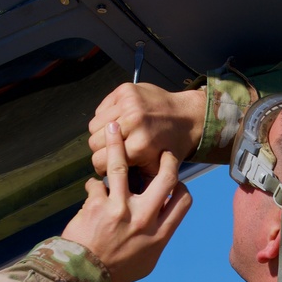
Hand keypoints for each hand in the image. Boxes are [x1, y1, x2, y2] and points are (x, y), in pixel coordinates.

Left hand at [62, 122, 191, 281]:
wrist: (83, 277)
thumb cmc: (116, 272)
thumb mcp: (147, 261)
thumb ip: (156, 239)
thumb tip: (161, 223)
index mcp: (159, 234)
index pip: (183, 200)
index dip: (181, 186)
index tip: (173, 181)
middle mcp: (144, 219)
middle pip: (165, 178)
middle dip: (165, 159)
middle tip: (159, 150)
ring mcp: (120, 210)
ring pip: (123, 166)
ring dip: (117, 144)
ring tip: (114, 128)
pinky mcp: (97, 206)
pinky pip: (95, 184)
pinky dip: (92, 185)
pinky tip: (91, 188)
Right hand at [88, 83, 205, 176]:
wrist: (187, 117)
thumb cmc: (171, 146)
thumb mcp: (157, 170)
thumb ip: (134, 181)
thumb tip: (114, 191)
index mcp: (140, 145)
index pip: (99, 160)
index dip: (102, 167)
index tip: (109, 166)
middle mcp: (133, 122)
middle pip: (93, 142)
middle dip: (101, 150)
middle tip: (114, 151)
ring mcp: (129, 103)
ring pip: (94, 125)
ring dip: (102, 133)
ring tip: (118, 136)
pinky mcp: (125, 90)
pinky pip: (101, 110)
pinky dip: (106, 117)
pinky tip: (120, 121)